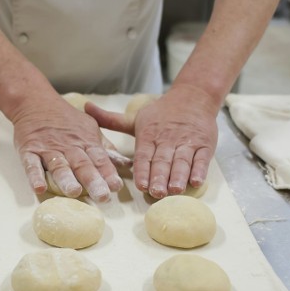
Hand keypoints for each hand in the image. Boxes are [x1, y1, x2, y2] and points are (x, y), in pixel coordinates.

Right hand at [11, 95, 127, 201]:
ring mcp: (48, 148)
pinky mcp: (29, 150)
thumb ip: (106, 149)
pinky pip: (31, 164)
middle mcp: (69, 146)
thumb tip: (127, 164)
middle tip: (101, 196)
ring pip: (59, 165)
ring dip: (66, 179)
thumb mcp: (90, 128)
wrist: (36, 101)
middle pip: (82, 164)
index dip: (108, 172)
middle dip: (92, 180)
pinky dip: (35, 176)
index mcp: (85, 142)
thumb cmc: (67, 119)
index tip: (116, 186)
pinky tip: (38, 188)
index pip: (99, 158)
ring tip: (73, 192)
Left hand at [86, 85, 218, 198]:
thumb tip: (85, 107)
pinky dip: (199, 170)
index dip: (142, 170)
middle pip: (163, 160)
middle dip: (159, 177)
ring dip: (179, 176)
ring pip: (182, 160)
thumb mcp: (135, 118)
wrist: (193, 97)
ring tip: (174, 190)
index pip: (144, 155)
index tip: (140, 185)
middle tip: (157, 193)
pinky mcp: (205, 144)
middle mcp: (168, 139)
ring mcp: (187, 142)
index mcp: (149, 134)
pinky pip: (202, 159)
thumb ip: (110, 120)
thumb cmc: (161, 113)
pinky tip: (196, 181)